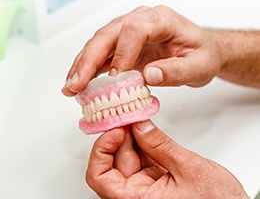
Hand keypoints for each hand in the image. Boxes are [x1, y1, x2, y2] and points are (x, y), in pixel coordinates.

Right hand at [62, 5, 221, 96]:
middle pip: (107, 35)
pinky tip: (79, 83)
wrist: (200, 51)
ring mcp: (128, 34)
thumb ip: (176, 71)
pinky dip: (89, 70)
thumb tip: (149, 75)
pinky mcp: (123, 47)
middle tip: (76, 85)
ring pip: (98, 45)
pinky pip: (102, 56)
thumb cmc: (201, 55)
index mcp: (160, 20)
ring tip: (71, 88)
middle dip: (89, 60)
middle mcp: (140, 21)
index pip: (134, 30)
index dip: (123, 52)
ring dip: (82, 66)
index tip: (117, 76)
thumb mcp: (198, 66)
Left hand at [86, 120, 248, 198]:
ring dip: (132, 135)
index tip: (115, 130)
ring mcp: (146, 186)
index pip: (99, 177)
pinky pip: (142, 156)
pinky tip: (146, 127)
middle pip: (114, 161)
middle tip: (128, 114)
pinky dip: (143, 140)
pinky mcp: (155, 177)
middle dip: (120, 135)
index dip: (101, 150)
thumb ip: (160, 145)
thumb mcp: (189, 169)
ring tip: (138, 116)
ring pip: (128, 156)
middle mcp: (137, 194)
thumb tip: (140, 126)